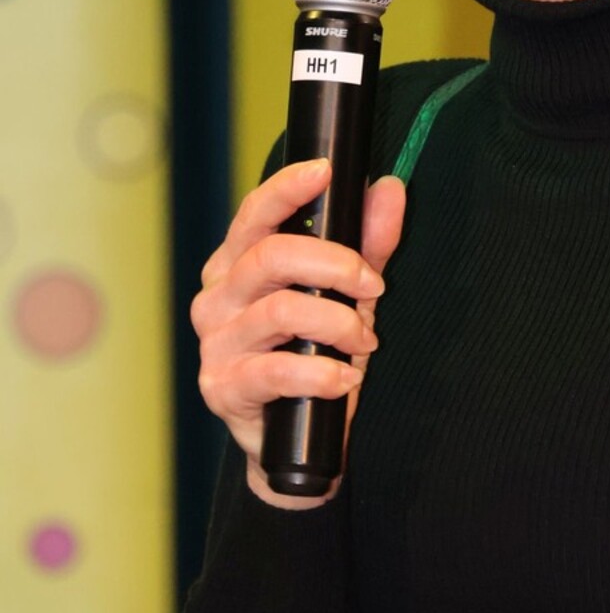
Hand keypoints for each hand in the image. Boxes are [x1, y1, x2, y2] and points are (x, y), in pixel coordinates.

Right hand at [191, 159, 405, 505]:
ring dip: (337, 323)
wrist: (299, 439)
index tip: (326, 173)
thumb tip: (389, 189)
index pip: (255, 214)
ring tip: (366, 341)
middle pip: (271, 257)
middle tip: (375, 287)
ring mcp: (216, 342)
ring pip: (279, 312)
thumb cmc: (315, 354)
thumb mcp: (349, 295)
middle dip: (335, 264)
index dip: (287, 189)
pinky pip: (274, 371)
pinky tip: (344, 380)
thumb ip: (369, 244)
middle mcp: (218, 296)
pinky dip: (320, 374)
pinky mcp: (223, 386)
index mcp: (239, 264)